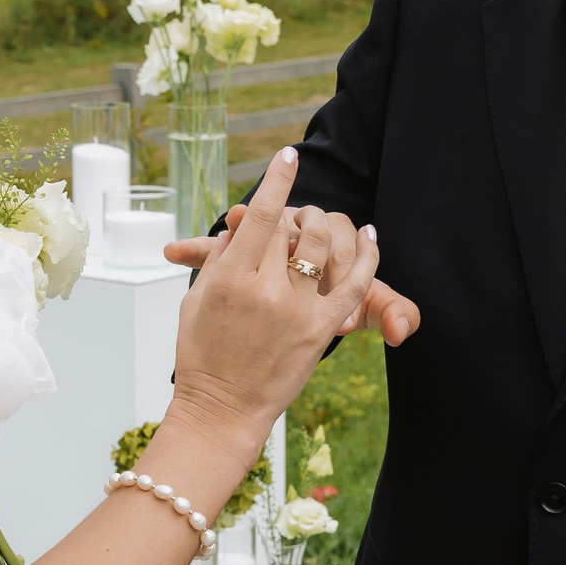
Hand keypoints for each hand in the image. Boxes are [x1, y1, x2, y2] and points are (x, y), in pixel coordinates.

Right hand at [166, 149, 381, 459]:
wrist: (221, 409)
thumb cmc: (201, 354)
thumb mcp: (195, 302)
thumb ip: (216, 262)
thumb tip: (236, 230)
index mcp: (226, 279)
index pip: (260, 216)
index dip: (276, 181)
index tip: (288, 155)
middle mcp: (263, 290)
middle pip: (291, 228)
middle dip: (295, 211)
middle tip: (296, 209)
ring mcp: (294, 310)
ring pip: (324, 246)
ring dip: (327, 223)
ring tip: (324, 218)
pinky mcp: (319, 330)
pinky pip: (355, 285)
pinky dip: (368, 255)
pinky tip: (370, 232)